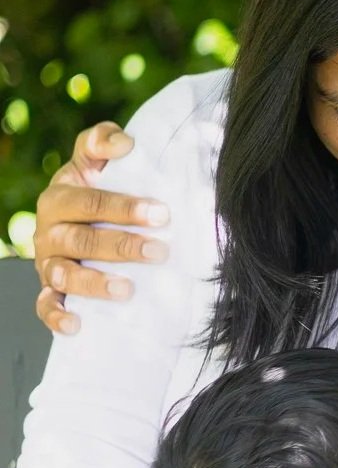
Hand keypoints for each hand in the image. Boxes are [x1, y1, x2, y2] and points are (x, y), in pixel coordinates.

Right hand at [34, 121, 167, 334]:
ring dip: (95, 283)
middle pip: (82, 240)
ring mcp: (47, 262)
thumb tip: (125, 143)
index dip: (125, 207)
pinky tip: (77, 324)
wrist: (76, 220)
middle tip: (160, 251)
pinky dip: (57, 316)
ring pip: (65, 275)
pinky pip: (45, 306)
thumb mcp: (94, 161)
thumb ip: (102, 142)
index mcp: (59, 197)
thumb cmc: (95, 189)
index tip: (161, 213)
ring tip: (127, 290)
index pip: (91, 202)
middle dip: (122, 246)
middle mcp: (48, 230)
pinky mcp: (48, 290)